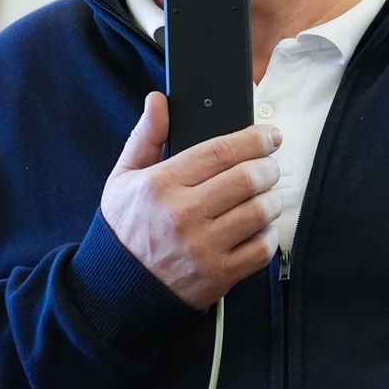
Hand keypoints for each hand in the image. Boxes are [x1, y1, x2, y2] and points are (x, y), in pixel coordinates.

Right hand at [99, 92, 282, 308]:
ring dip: (271, 198)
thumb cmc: (125, 226)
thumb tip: (158, 100)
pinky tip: (257, 226)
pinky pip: (262, 248)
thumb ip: (146, 136)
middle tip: (268, 165)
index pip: (221, 151)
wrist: (117, 287)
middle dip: (267, 166)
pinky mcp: (218, 276)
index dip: (254, 139)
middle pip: (248, 179)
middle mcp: (183, 216)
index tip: (269, 136)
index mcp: (161, 185)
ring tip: (263, 195)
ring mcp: (203, 248)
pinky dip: (268, 234)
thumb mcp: (124, 177)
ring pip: (260, 211)